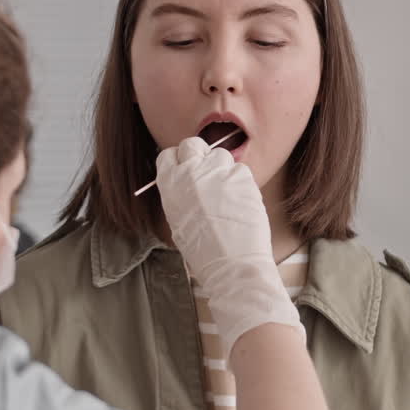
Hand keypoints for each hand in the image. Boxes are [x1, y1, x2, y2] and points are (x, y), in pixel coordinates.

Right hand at [155, 137, 302, 355]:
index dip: (178, 162)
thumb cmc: (204, 252)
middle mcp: (191, 172)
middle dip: (199, 156)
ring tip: (226, 194)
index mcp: (170, 185)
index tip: (185, 170)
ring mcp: (218, 172)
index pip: (168, 155)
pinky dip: (240, 182)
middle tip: (207, 175)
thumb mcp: (178, 223)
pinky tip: (239, 201)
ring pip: (219, 155)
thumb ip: (179, 196)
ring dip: (222, 169)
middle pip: (192, 144)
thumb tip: (186, 184)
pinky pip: (240, 170)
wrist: (232, 264)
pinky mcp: (242, 177)